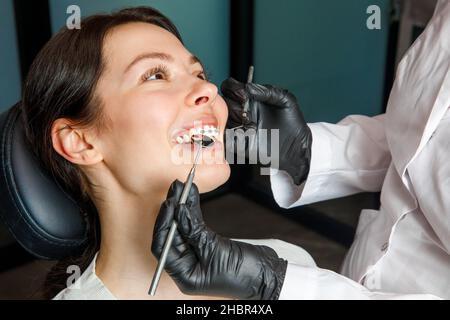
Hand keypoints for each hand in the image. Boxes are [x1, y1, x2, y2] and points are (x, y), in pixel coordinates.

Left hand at [151, 180, 287, 299]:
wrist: (268, 275)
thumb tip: (178, 211)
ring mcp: (196, 256)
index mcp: (185, 275)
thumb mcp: (215, 250)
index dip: (164, 222)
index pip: (163, 246)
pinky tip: (191, 197)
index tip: (169, 202)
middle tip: (176, 188)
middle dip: (172, 210)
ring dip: (182, 207)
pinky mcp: (207, 245)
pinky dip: (192, 211)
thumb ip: (194, 230)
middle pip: (171, 234)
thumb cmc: (244, 274)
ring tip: (183, 187)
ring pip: (182, 227)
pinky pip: (194, 226)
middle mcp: (187, 266)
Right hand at [221, 78, 312, 184]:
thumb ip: (268, 90)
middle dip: (233, 106)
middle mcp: (241, 111)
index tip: (244, 95)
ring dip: (235, 121)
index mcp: (250, 98)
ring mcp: (237, 127)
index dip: (232, 89)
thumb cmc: (292, 123)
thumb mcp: (285, 100)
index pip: (229, 87)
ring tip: (252, 126)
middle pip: (222, 103)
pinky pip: (225, 138)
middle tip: (246, 112)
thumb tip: (249, 87)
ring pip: (223, 120)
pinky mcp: (237, 144)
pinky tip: (249, 136)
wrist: (295, 147)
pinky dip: (233, 136)